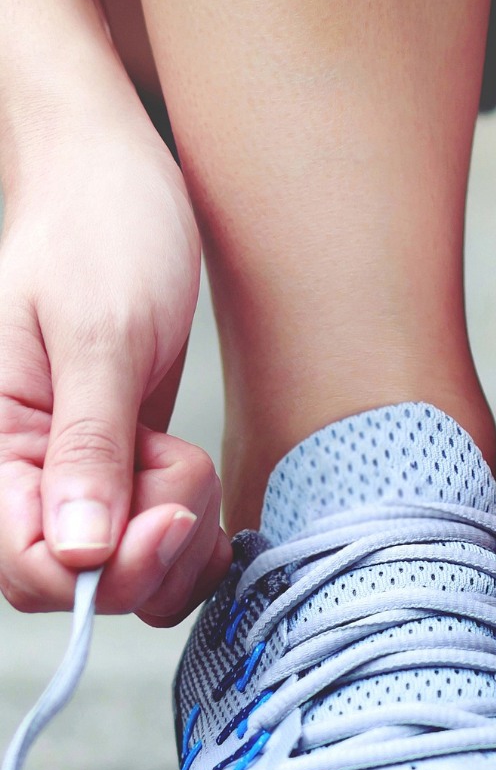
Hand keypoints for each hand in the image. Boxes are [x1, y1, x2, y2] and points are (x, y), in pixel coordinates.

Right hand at [0, 118, 229, 624]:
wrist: (121, 187)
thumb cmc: (100, 234)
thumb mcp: (99, 335)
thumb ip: (86, 445)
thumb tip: (76, 552)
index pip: (25, 567)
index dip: (100, 572)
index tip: (164, 516)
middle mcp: (32, 470)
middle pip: (84, 582)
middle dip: (153, 550)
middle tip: (181, 468)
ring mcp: (82, 476)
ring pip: (130, 571)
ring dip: (180, 536)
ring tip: (185, 457)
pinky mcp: (126, 470)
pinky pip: (157, 541)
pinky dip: (191, 529)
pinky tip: (197, 480)